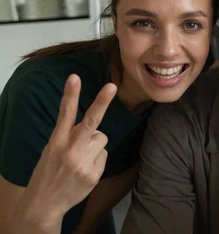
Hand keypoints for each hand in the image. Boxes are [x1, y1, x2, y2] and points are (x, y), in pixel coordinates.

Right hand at [11, 74, 115, 232]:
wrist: (44, 203)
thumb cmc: (48, 172)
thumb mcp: (52, 150)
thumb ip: (71, 137)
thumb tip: (94, 128)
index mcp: (57, 141)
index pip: (65, 113)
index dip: (71, 94)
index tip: (75, 77)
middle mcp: (70, 150)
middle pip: (91, 121)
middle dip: (102, 102)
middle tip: (112, 86)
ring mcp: (83, 162)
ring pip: (102, 138)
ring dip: (96, 144)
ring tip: (81, 157)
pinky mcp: (94, 173)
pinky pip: (104, 155)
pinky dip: (97, 159)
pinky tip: (84, 169)